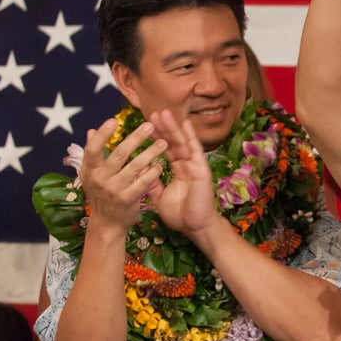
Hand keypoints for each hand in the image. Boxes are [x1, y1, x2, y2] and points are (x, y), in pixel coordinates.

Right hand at [78, 118, 166, 235]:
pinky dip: (153, 172)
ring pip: (135, 166)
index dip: (102, 134)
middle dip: (136, 138)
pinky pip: (144, 182)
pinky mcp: (128, 199)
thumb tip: (90, 131)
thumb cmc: (101, 196)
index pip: (92, 149)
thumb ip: (93, 155)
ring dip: (151, 152)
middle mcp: (100, 179)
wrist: (107, 224)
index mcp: (89, 171)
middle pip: (119, 154)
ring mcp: (114, 189)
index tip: (113, 120)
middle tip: (150, 126)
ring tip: (163, 142)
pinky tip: (160, 165)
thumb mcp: (91, 176)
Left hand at [145, 110, 219, 236]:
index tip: (147, 125)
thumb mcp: (158, 196)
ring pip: (183, 142)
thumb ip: (151, 182)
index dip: (157, 137)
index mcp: (179, 171)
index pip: (166, 150)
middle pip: (174, 142)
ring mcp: (195, 166)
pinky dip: (190, 136)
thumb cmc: (180, 214)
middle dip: (164, 128)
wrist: (194, 227)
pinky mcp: (202, 169)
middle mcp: (187, 165)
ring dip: (174, 127)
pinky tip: (185, 124)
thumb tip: (139, 169)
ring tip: (164, 113)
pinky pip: (195, 150)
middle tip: (153, 113)